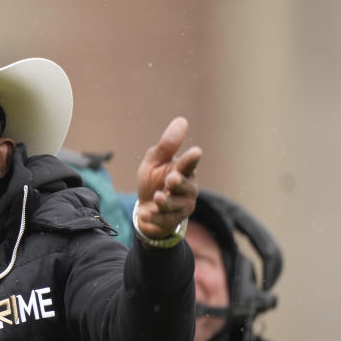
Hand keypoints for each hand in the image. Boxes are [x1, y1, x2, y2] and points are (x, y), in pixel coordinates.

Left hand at [135, 117, 201, 238]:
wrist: (145, 208)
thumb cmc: (153, 180)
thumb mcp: (154, 161)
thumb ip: (166, 145)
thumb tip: (182, 120)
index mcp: (183, 170)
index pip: (189, 163)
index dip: (191, 159)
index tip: (195, 152)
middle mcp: (187, 188)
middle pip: (186, 186)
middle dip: (179, 183)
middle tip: (171, 178)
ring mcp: (182, 206)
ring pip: (177, 205)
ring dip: (166, 201)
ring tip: (156, 197)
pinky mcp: (173, 220)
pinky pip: (165, 220)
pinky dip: (154, 217)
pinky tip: (145, 214)